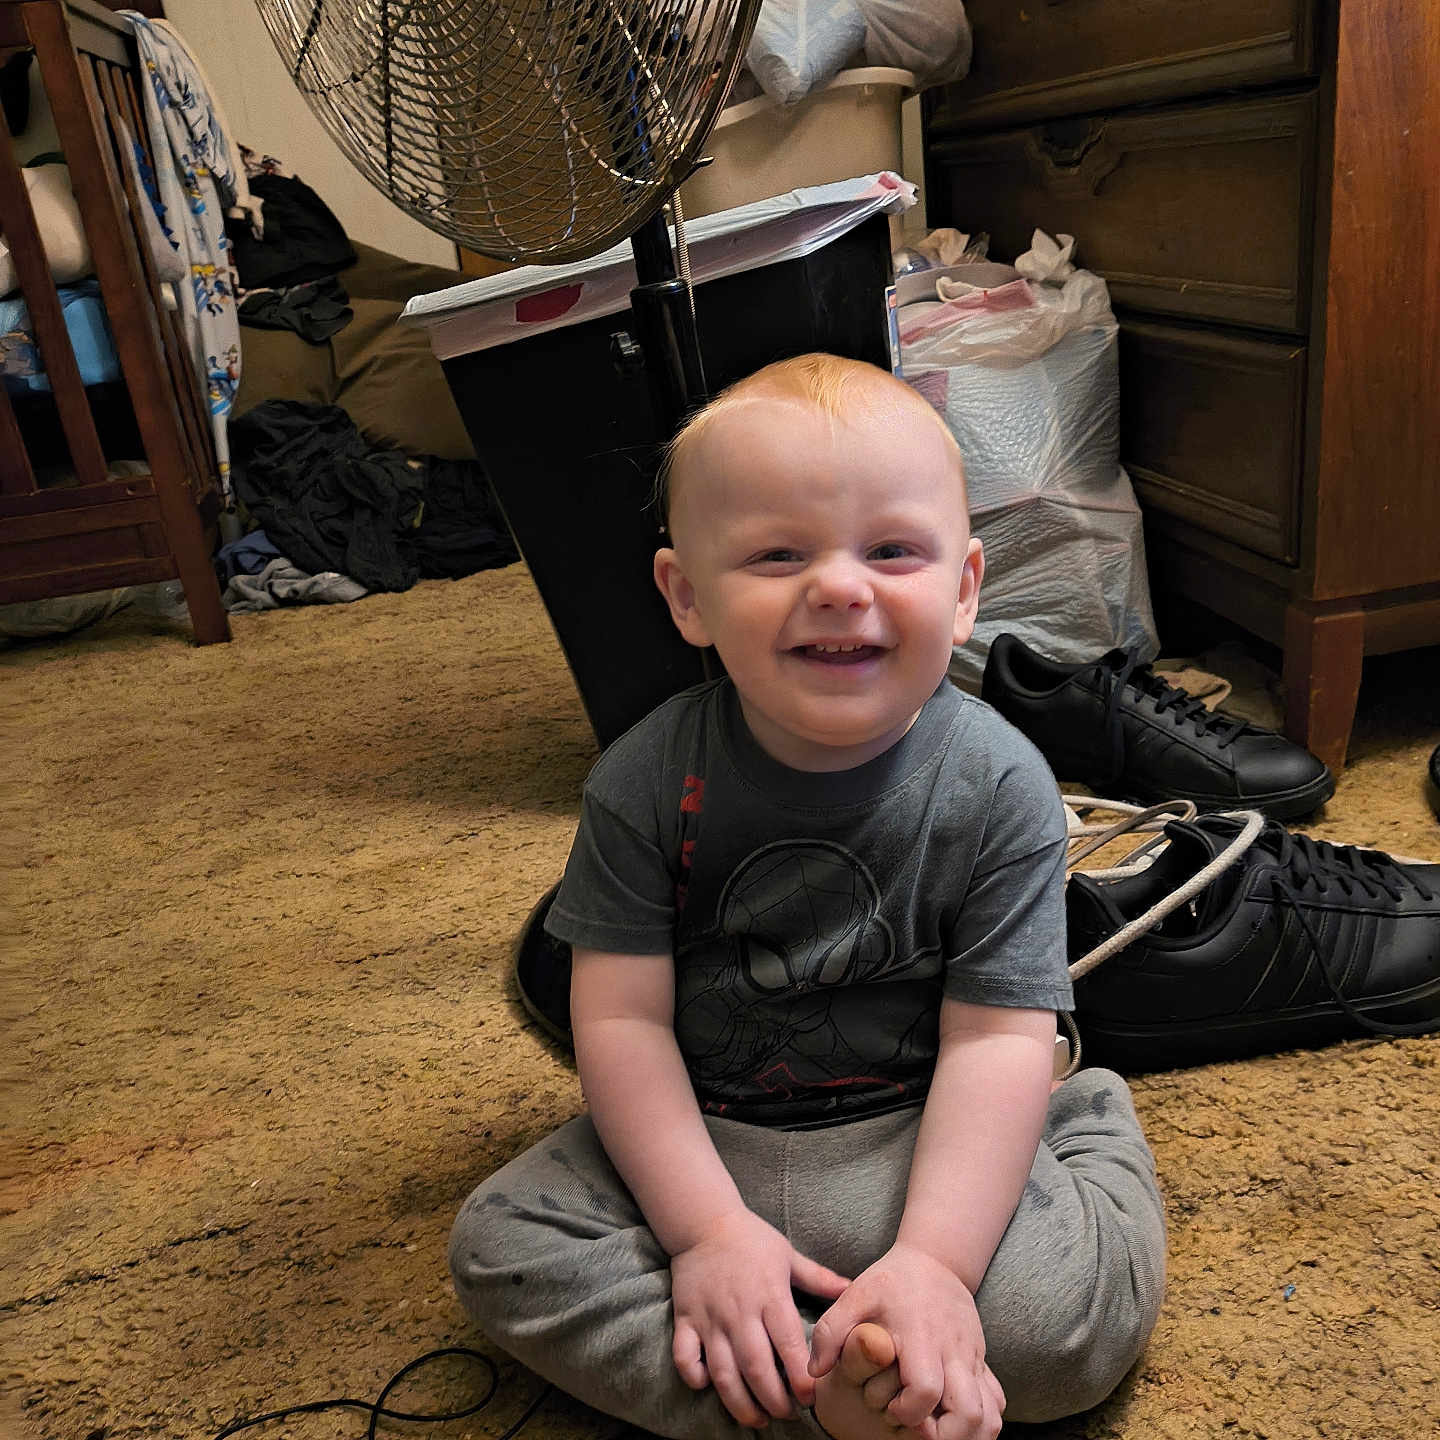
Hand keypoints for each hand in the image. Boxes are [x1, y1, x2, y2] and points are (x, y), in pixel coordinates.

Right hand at [670, 1208, 849, 1427]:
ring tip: (757, 1419)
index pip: (788, 1345)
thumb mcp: (788, 1255)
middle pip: (757, 1368)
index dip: (801, 1378)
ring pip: (723, 1373)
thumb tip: (851, 1289)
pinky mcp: (685, 1319)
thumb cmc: (752, 1239)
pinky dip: (696, 1378)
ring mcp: (710, 1317)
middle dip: (774, 1401)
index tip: (811, 1398)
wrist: (704, 1221)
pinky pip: (685, 1358)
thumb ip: (818, 1278)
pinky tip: (710, 1387)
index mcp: (770, 1295)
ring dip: (740, 1403)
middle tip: (787, 1415)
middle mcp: (740, 1311)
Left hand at [809, 1242, 1003, 1439]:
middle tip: (918, 1433)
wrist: (935, 1260)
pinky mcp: (983, 1362)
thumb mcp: (855, 1295)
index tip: (891, 1409)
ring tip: (938, 1434)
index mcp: (920, 1335)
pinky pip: (997, 1404)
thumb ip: (831, 1332)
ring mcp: (973, 1358)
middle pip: (968, 1413)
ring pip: (990, 1415)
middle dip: (945, 1438)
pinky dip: (983, 1422)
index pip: (925, 1389)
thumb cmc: (891, 1282)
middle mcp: (953, 1350)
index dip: (908, 1412)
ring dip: (968, 1436)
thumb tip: (814, 1373)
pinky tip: (957, 1422)